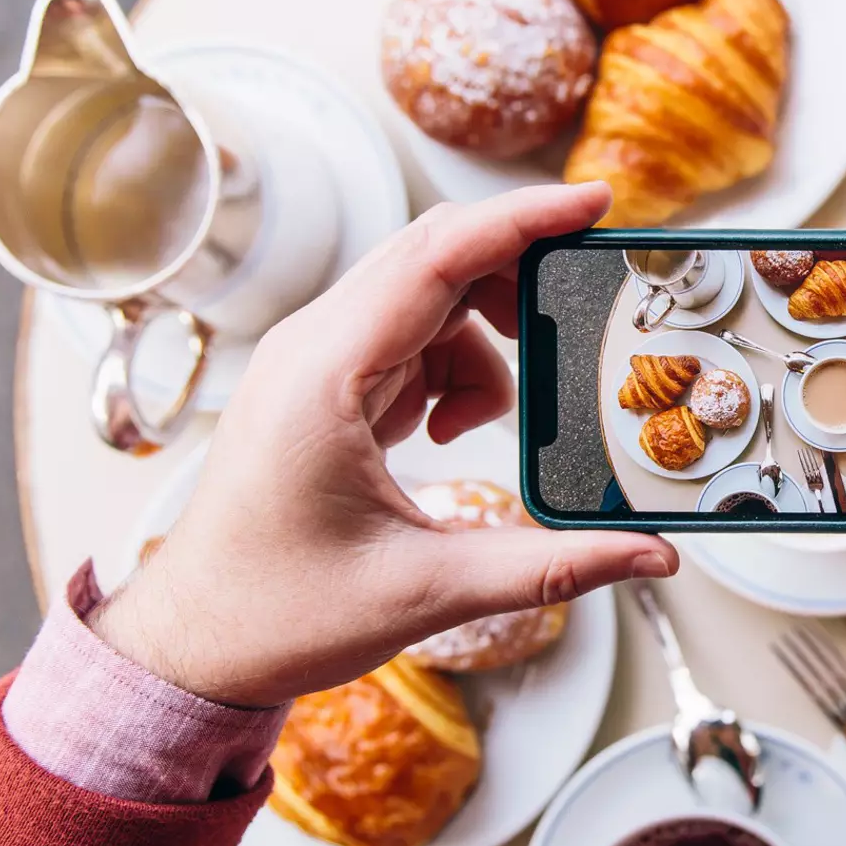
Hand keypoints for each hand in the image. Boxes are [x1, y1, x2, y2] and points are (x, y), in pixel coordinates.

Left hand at [93, 183, 676, 707]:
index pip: (436, 256)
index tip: (594, 201)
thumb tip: (652, 555)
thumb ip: (551, 567)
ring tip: (496, 420)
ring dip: (486, 339)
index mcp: (324, 375)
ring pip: (428, 297)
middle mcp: (313, 349)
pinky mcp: (324, 386)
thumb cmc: (277, 612)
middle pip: (435, 256)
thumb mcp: (428, 590)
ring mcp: (314, 362)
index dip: (522, 221)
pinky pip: (410, 338)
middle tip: (588, 301)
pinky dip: (455, 369)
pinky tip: (452, 431)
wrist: (194, 645)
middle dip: (520, 270)